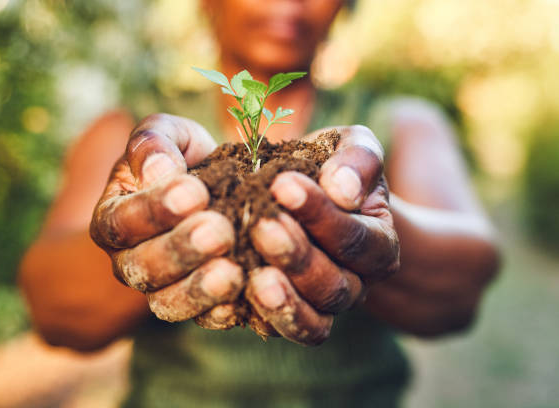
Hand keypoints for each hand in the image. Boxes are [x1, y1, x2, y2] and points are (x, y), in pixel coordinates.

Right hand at [89, 113, 244, 322]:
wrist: (212, 187)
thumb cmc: (183, 158)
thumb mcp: (167, 135)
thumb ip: (153, 143)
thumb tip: (158, 170)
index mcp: (112, 217)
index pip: (123, 220)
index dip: (155, 209)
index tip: (194, 193)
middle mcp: (128, 260)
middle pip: (143, 266)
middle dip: (182, 249)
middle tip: (219, 232)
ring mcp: (159, 289)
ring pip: (168, 301)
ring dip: (199, 290)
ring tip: (232, 272)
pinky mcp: (193, 306)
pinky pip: (202, 318)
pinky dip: (221, 312)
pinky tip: (245, 295)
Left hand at [245, 125, 399, 344]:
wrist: (310, 196)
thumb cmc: (332, 168)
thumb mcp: (352, 148)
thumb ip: (359, 161)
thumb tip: (343, 190)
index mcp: (379, 244)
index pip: (357, 237)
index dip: (321, 214)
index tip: (283, 184)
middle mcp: (356, 283)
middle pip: (334, 285)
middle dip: (297, 255)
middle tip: (261, 225)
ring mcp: (322, 305)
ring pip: (313, 319)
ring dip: (281, 299)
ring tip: (252, 276)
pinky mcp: (288, 316)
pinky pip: (279, 331)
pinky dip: (257, 318)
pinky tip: (230, 294)